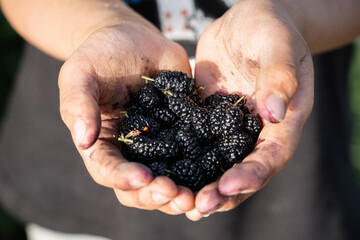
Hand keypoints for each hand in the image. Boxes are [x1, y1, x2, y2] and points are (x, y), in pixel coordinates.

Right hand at [59, 22, 194, 213]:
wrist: (135, 39)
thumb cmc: (101, 55)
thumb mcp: (81, 74)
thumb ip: (78, 104)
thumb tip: (83, 140)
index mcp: (104, 144)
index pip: (108, 170)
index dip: (124, 178)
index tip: (143, 177)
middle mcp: (132, 152)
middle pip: (140, 187)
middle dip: (157, 195)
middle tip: (178, 195)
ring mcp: (160, 145)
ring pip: (169, 179)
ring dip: (181, 193)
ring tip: (196, 197)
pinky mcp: (184, 132)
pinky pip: (195, 155)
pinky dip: (205, 170)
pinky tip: (217, 175)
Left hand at [186, 0, 313, 219]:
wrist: (247, 22)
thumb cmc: (271, 28)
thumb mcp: (279, 46)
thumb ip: (280, 77)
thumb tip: (275, 114)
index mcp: (283, 121)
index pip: (271, 156)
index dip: (251, 174)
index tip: (228, 184)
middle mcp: (257, 132)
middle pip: (243, 171)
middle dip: (222, 191)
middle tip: (198, 205)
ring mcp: (230, 128)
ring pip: (217, 164)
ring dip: (200, 183)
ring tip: (178, 199)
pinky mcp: (207, 119)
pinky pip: (196, 143)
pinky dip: (183, 159)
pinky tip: (165, 171)